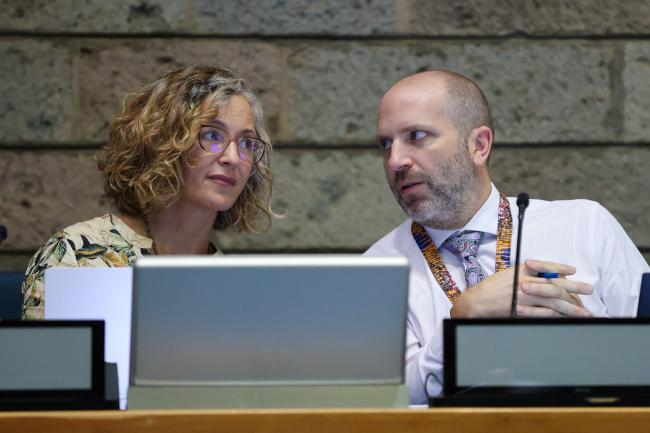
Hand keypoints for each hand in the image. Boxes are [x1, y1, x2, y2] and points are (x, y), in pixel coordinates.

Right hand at [450, 258, 592, 317]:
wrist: (477, 302)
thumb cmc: (492, 288)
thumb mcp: (509, 274)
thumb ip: (527, 274)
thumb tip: (546, 275)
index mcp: (522, 270)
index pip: (546, 267)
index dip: (561, 268)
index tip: (573, 271)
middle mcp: (525, 282)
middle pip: (555, 284)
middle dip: (574, 287)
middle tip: (588, 289)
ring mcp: (525, 297)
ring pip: (554, 301)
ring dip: (571, 307)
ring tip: (584, 312)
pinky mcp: (523, 311)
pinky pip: (544, 313)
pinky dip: (557, 316)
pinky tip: (566, 318)